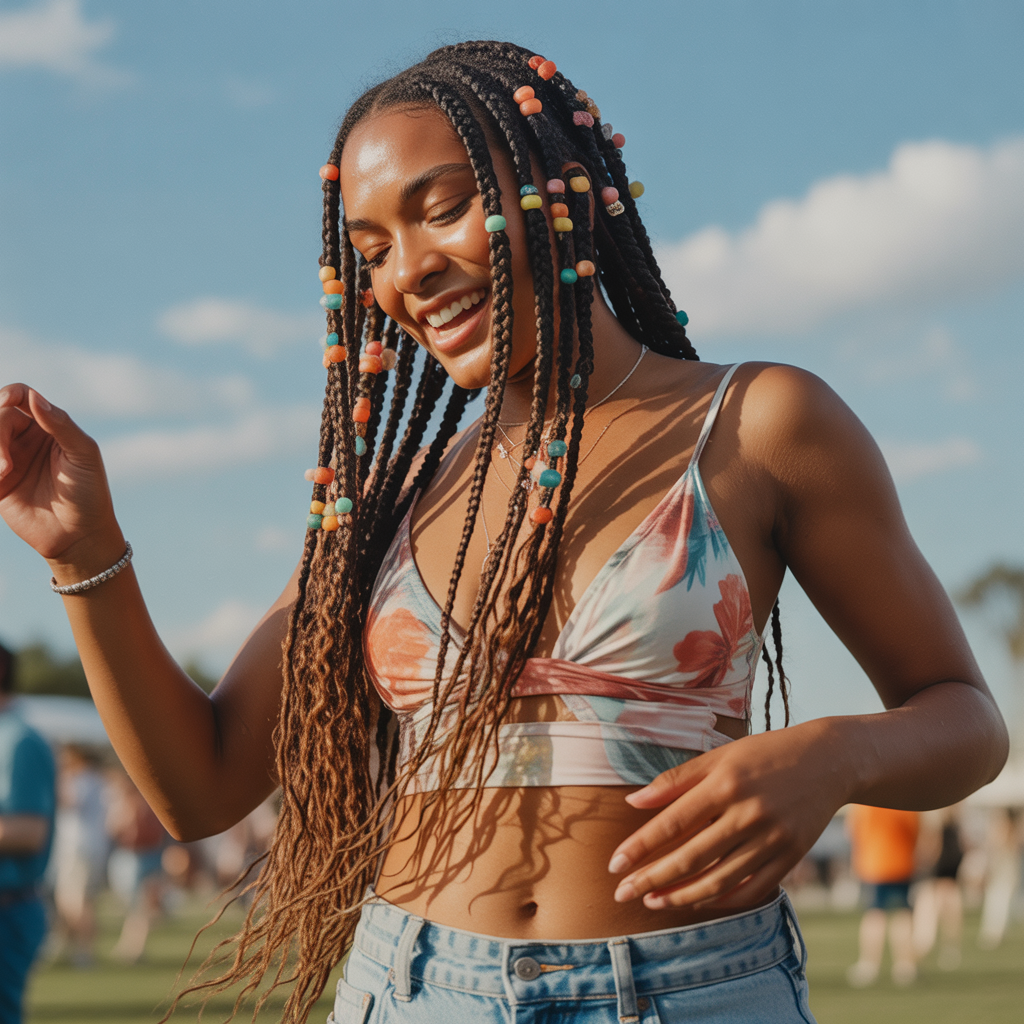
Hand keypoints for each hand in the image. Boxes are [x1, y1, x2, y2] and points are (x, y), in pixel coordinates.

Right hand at [0, 384, 119, 565]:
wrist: (79, 536)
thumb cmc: (90, 493)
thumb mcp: (84, 455)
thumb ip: (61, 425)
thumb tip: (35, 397)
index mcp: (49, 426)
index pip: (20, 396)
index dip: (9, 394)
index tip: (6, 402)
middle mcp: (26, 438)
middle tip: (6, 463)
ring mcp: (9, 459)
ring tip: (3, 472)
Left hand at [607, 722, 848, 911]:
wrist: (828, 760)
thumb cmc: (763, 754)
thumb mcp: (719, 756)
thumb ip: (676, 780)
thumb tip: (633, 802)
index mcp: (725, 784)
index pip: (672, 823)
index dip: (640, 847)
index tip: (614, 865)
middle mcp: (748, 813)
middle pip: (691, 857)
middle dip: (652, 879)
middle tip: (623, 894)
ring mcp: (772, 838)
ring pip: (719, 880)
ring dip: (682, 896)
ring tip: (653, 901)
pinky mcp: (791, 856)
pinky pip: (752, 890)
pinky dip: (722, 901)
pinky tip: (697, 901)